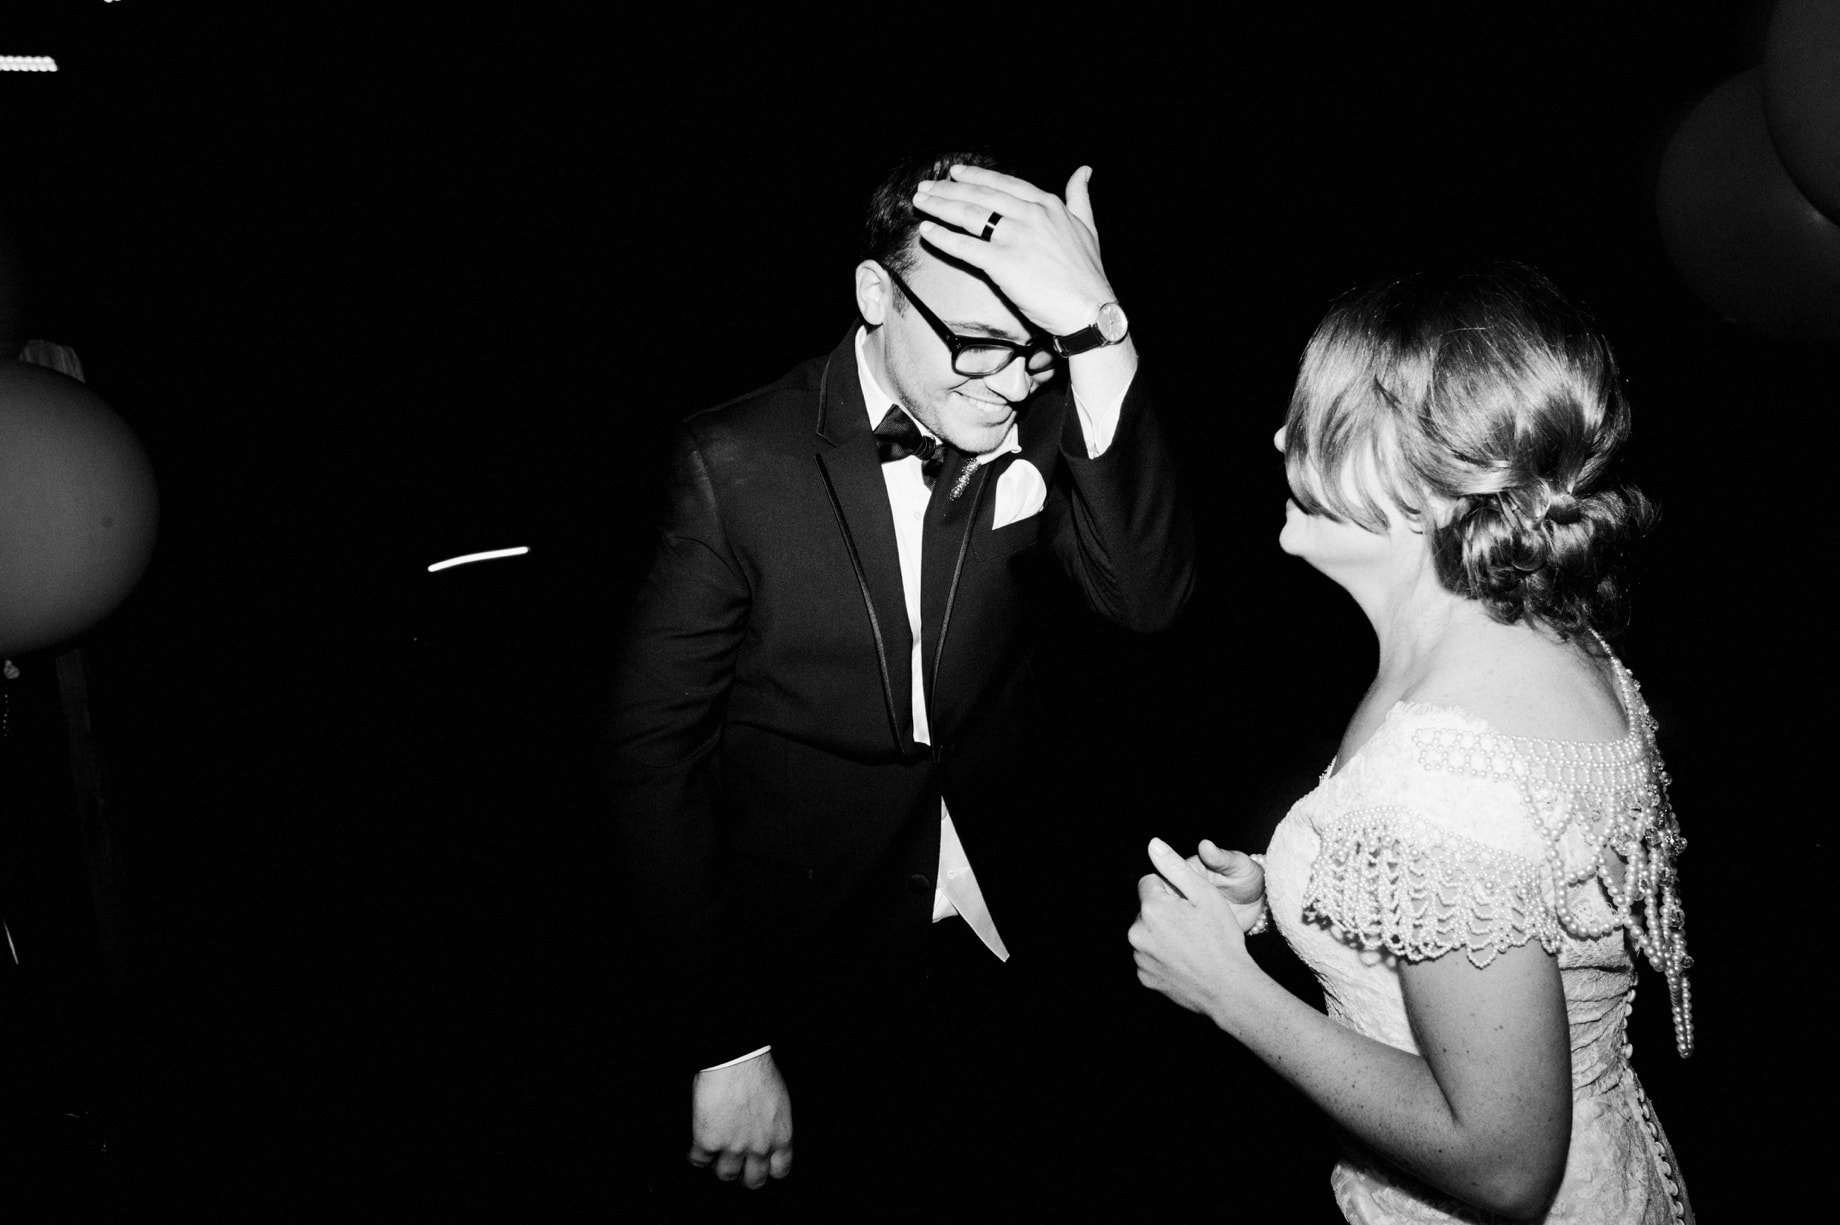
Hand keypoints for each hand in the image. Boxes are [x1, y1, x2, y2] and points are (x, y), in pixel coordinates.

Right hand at [687, 1052, 793, 1189]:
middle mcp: (759, 1147)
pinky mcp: (708, 1142)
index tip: (763, 1166)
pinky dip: (695, 1156)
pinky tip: (695, 1150)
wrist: (736, 1061)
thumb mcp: (779, 1102)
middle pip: (754, 1180)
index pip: (780, 1170)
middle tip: (738, 1166)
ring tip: (715, 1158)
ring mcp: (733, 1147)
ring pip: (726, 1175)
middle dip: (745, 1175)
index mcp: (780, 1136)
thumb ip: (773, 1124)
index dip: (769, 1169)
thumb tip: (766, 1131)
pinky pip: (699, 1160)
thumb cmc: (758, 1071)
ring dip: (720, 1167)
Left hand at [912, 163, 1114, 337]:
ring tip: (920, 202)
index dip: (976, 177)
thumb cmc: (1088, 274)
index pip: (1004, 184)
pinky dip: (943, 238)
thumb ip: (1080, 197)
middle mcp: (1029, 215)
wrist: (1090, 309)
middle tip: (926, 187)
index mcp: (1047, 205)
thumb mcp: (1088, 226)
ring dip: (940, 206)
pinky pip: (966, 247)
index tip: (955, 173)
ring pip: (969, 215)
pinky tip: (927, 233)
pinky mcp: (1003, 263)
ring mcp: (1015, 238)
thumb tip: (1084, 170)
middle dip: (948, 189)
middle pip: (980, 196)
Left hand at [1129, 837, 1257, 1020]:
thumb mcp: (1204, 895)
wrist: (1228, 988)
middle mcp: (1137, 932)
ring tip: (1190, 945)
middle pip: (1147, 910)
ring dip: (1162, 935)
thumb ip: (1174, 867)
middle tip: (1193, 927)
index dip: (1172, 891)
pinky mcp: (1144, 977)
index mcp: (1151, 908)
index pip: (1149, 883)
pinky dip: (1162, 957)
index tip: (1189, 905)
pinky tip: (1184, 962)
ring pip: (1147, 934)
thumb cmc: (1221, 938)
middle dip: (1165, 913)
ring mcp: (1139, 957)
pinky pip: (1149, 958)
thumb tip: (1153, 844)